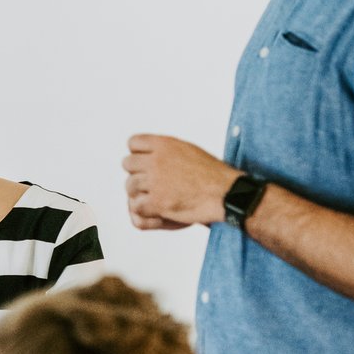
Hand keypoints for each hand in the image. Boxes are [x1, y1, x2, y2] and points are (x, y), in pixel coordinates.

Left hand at [123, 134, 239, 229]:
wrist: (226, 194)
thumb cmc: (213, 174)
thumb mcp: (189, 150)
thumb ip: (167, 151)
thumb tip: (152, 152)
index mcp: (165, 144)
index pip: (133, 143)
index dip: (137, 153)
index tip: (144, 162)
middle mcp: (157, 160)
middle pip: (127, 164)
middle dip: (136, 173)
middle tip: (148, 182)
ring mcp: (155, 181)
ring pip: (130, 186)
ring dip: (139, 193)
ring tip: (153, 196)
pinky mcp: (157, 202)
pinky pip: (137, 206)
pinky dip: (145, 210)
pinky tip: (157, 209)